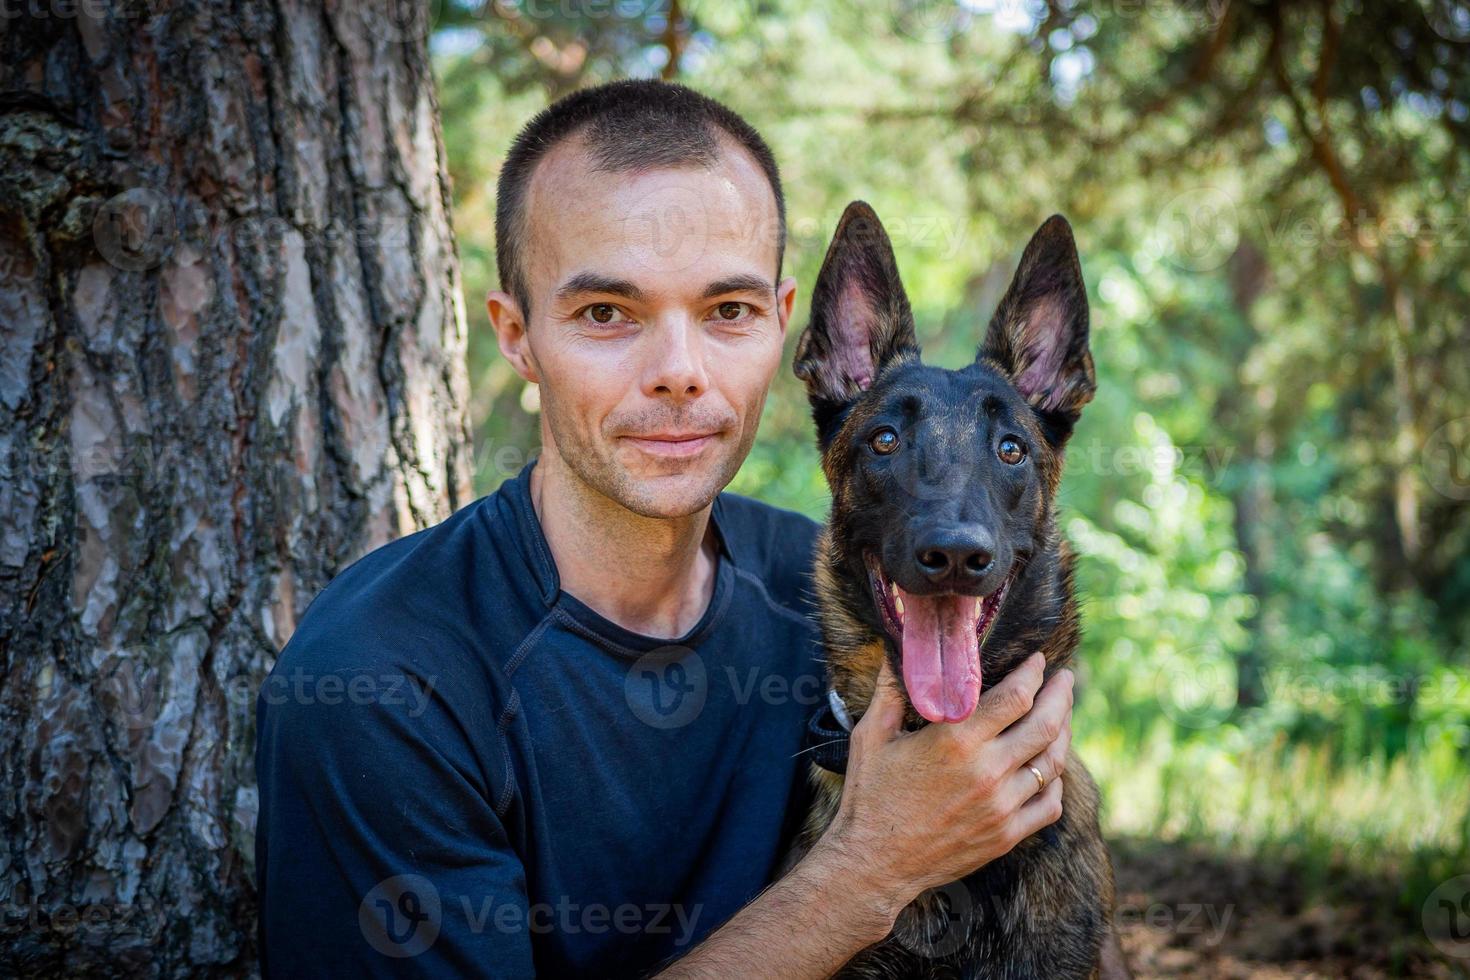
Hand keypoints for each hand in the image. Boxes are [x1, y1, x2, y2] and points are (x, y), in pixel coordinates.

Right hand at [810, 651, 1072, 932]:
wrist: (874, 864)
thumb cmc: (869, 796)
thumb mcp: (871, 737)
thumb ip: (890, 691)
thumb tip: (894, 651)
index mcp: (955, 741)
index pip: (1015, 696)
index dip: (1033, 673)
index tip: (1038, 660)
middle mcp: (986, 771)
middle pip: (1046, 724)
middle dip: (1061, 695)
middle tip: (1065, 678)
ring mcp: (1001, 806)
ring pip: (1053, 762)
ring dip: (1064, 732)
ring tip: (1063, 715)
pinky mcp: (1006, 835)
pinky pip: (1049, 803)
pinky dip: (1056, 780)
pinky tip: (1050, 766)